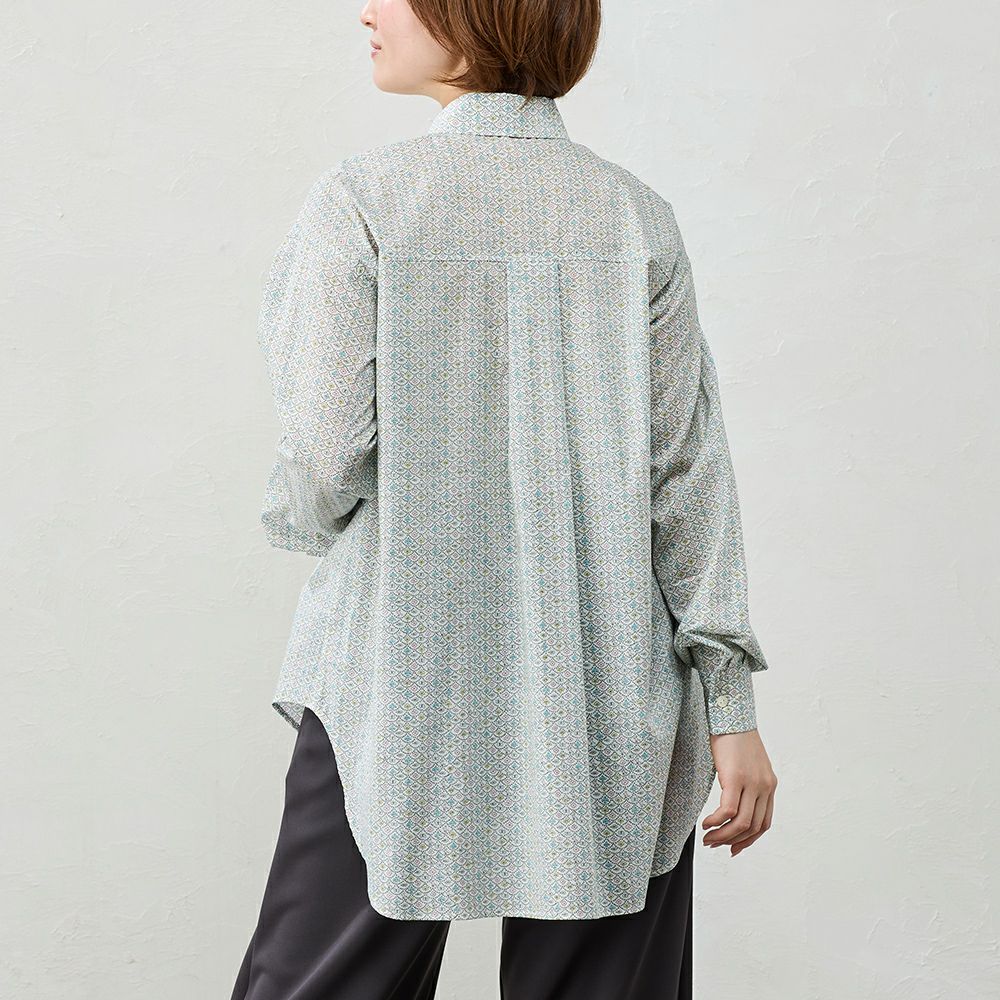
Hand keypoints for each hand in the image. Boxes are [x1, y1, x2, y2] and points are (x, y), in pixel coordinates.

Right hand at [701, 729, 776, 855]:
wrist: (730, 714)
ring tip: (707, 838)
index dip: (748, 840)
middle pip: (753, 827)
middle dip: (732, 841)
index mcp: (769, 785)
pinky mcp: (736, 778)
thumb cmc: (732, 736)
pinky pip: (728, 810)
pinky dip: (716, 821)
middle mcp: (765, 787)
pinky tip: (705, 822)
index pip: (763, 823)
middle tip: (714, 844)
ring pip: (741, 823)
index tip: (732, 848)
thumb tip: (731, 802)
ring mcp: (752, 783)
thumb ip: (744, 783)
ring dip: (722, 835)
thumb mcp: (745, 764)